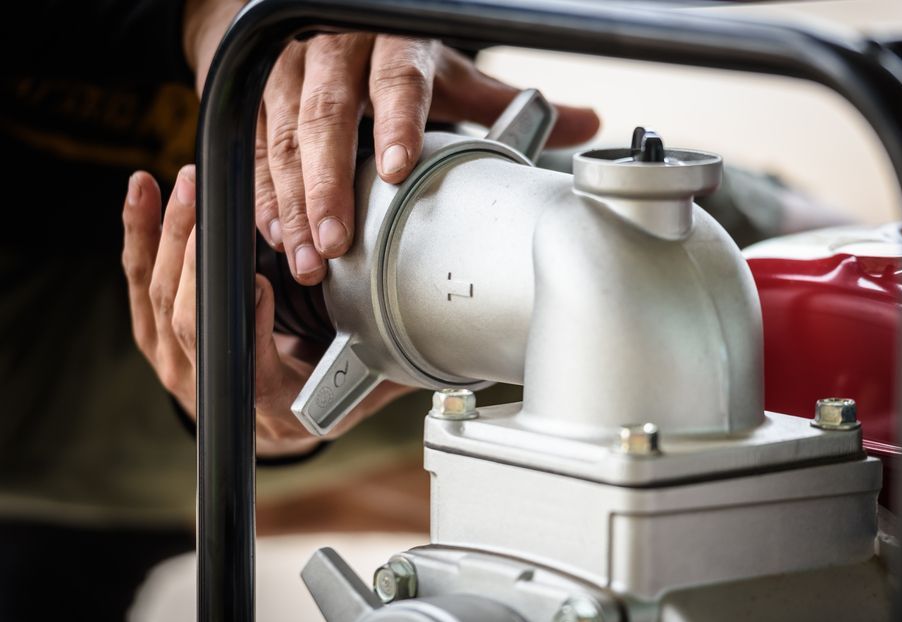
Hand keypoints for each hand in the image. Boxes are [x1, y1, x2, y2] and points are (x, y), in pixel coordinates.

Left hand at [121, 166, 411, 456]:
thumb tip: (447, 337)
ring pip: (161, 298)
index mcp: (272, 406)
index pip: (250, 369)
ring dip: (171, 236)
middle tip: (215, 199)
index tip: (262, 281)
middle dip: (198, 255)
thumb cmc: (329, 396)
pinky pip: (142, 285)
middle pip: (191, 323)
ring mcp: (180, 364)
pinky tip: (144, 194)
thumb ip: (394, 360)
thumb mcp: (368, 385)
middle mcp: (216, 391)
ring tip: (191, 184)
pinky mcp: (160, 336)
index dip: (249, 327)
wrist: (282, 419)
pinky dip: (141, 236)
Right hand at [183, 1, 600, 284]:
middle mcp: (336, 56)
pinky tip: (277, 235)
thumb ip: (501, 102)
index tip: (398, 168)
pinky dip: (264, 196)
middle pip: (328, 119)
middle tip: (338, 242)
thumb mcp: (449, 71)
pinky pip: (254, 151)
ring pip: (283, 139)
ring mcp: (292, 78)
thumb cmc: (391, 55)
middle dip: (328, 185)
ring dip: (293, 203)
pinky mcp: (261, 103)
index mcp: (394, 45)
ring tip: (308, 257)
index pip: (398, 81)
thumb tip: (586, 121)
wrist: (323, 23)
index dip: (396, 123)